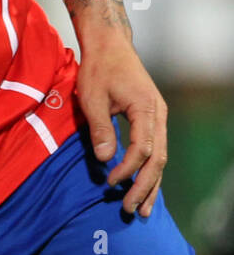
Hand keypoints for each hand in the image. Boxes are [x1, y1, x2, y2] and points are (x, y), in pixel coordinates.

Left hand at [75, 37, 167, 217]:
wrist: (109, 44)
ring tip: (143, 208)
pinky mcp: (152, 118)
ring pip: (160, 156)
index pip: (143, 149)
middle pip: (158, 158)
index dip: (128, 169)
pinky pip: (155, 148)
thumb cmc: (99, 67)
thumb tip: (106, 160)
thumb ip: (101, 129)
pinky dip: (150, 169)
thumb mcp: (93, 97)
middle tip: (132, 209)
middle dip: (145, 186)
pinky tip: (144, 186)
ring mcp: (158, 117)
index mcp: (146, 108)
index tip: (111, 183)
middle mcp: (159, 115)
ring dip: (151, 183)